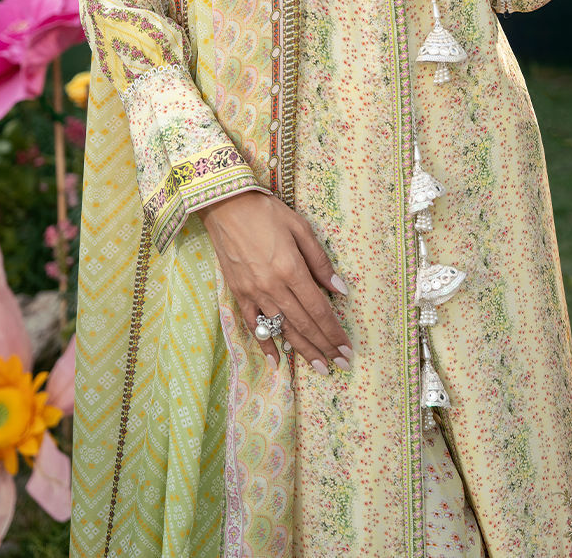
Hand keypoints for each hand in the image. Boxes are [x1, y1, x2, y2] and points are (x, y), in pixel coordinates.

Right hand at [197, 190, 352, 374]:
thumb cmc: (266, 211)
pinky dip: (266, 344)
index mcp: (291, 269)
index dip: (334, 332)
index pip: (318, 310)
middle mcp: (272, 287)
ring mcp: (253, 293)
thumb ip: (320, 261)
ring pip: (282, 329)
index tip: (347, 348)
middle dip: (324, 347)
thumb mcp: (300, 227)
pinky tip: (277, 360)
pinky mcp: (238, 293)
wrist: (225, 204)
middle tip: (342, 365)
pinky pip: (254, 324)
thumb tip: (340, 289)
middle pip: (303, 324)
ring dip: (303, 350)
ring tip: (320, 367)